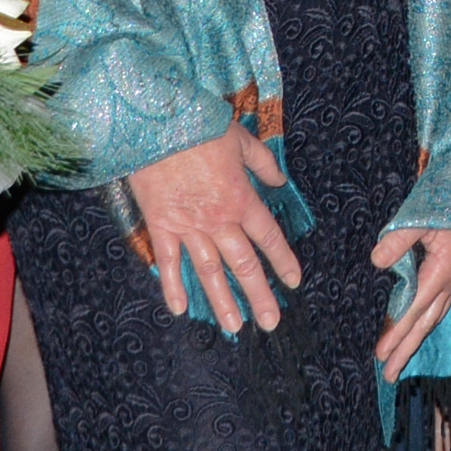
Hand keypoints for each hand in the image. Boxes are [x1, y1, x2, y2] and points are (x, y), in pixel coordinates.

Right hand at [126, 127, 301, 335]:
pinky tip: (180, 309)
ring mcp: (189, 226)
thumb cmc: (200, 128)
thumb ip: (263, 163)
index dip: (283, 260)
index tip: (293, 281)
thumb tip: (280, 180)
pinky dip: (173, 286)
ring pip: (210, 271)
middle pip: (244, 264)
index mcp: (241, 199)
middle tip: (270, 322)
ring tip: (234, 327)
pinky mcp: (161, 225)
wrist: (158, 123)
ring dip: (223, 301)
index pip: (268, 237)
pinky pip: (169, 262)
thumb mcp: (241, 140)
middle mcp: (219, 220)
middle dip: (259, 295)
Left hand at [372, 226, 450, 366]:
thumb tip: (377, 262)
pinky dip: (425, 324)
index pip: (414, 310)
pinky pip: (438, 307)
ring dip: (415, 341)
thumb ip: (398, 239)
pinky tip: (417, 331)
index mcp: (442, 271)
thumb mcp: (420, 216)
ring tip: (399, 362)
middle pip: (425, 323)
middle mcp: (450, 281)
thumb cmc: (448, 202)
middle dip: (406, 350)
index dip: (397, 332)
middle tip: (389, 374)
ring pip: (433, 318)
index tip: (381, 353)